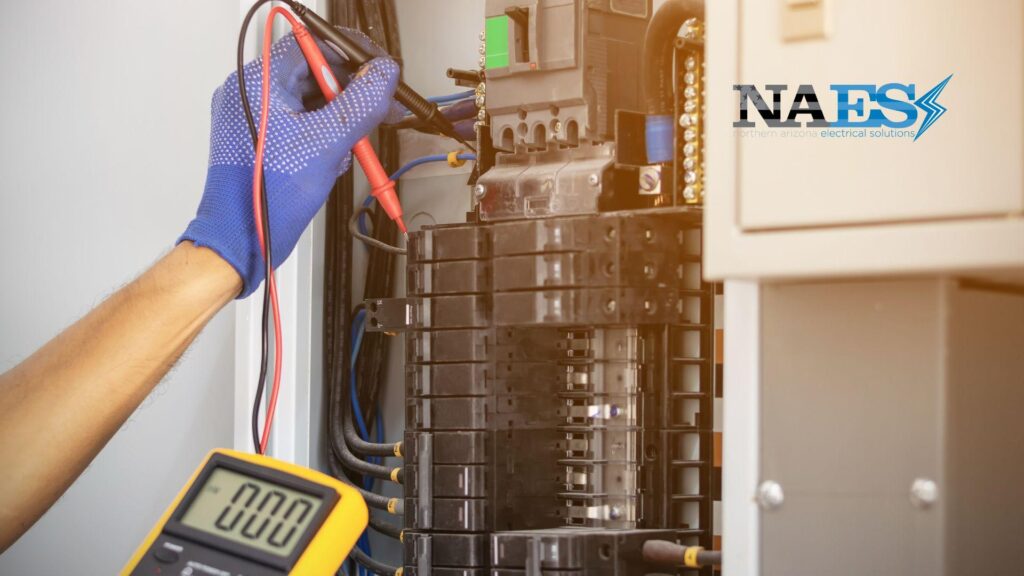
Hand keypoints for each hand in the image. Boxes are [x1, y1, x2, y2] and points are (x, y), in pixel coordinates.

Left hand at [180, 30, 399, 296]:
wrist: (241, 240)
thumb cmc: (267, 197)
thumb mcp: (326, 144)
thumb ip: (361, 104)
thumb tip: (384, 74)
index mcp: (259, 84)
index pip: (311, 44)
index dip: (351, 54)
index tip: (378, 71)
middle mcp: (251, 94)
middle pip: (313, 74)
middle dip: (350, 94)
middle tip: (378, 110)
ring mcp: (253, 118)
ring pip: (310, 101)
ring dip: (339, 119)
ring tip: (350, 147)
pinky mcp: (260, 140)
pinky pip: (300, 123)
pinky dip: (323, 135)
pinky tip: (332, 159)